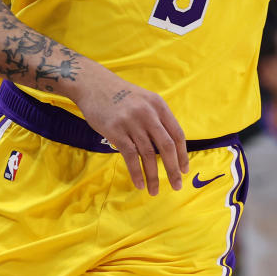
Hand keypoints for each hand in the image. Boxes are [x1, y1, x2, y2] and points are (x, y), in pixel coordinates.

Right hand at [75, 78, 189, 195]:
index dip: (182, 154)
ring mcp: (132, 121)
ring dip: (153, 175)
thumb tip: (166, 147)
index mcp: (158, 105)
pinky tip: (139, 183)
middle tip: (176, 186)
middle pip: (166, 146)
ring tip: (154, 191)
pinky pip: (130, 156)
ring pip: (148, 154)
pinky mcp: (116, 130)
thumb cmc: (119, 95)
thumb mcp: (144, 100)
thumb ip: (156, 119)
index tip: (184, 170)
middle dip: (173, 169)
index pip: (177, 134)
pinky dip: (136, 172)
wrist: (93, 84)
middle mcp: (148, 113)